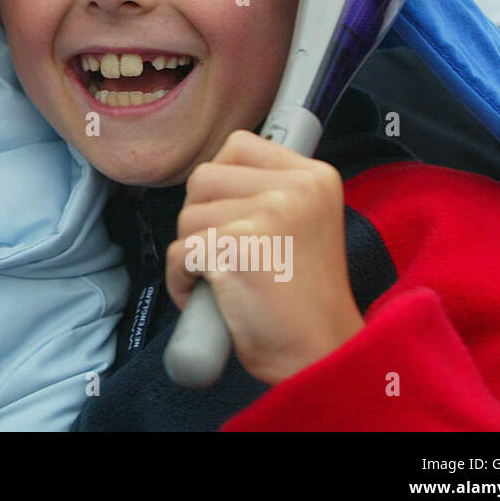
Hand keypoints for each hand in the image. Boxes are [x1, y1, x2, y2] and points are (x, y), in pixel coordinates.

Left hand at [165, 130, 363, 384]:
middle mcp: (295, 188)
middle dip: (200, 218)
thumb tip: (214, 170)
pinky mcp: (236, 247)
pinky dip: (182, 280)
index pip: (238, 145)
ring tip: (225, 278)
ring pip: (187, 216)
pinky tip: (211, 297)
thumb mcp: (306, 221)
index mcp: (314, 176)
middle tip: (227, 254)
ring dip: (191, 250)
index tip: (231, 217)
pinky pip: (178, 252)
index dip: (220, 183)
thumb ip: (268, 188)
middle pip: (203, 178)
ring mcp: (267, 214)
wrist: (322, 355)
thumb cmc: (303, 297)